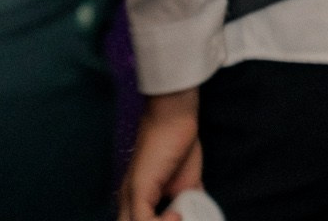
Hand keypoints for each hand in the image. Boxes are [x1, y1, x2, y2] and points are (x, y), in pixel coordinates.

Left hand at [119, 91, 202, 220]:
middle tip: (180, 216)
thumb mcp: (185, 183)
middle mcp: (129, 202)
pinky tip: (177, 214)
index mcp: (137, 202)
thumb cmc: (178, 143)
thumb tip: (199, 217)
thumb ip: (187, 203)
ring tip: (180, 217)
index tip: (180, 216)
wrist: (173, 116)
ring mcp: (131, 197)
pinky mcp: (138, 189)